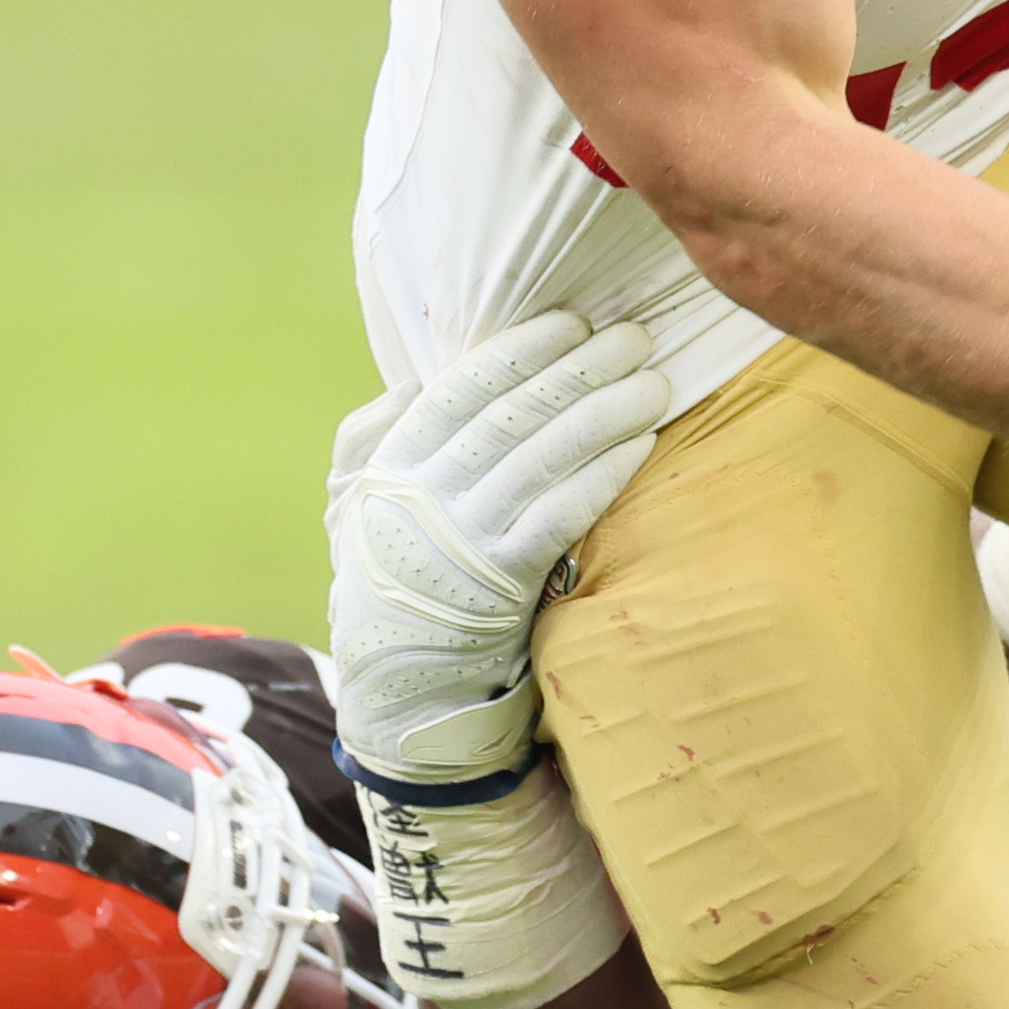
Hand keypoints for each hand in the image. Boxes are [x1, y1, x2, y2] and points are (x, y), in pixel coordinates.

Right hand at [326, 312, 668, 783]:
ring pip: (544, 458)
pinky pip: (561, 516)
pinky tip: (640, 445)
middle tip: (635, 336)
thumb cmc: (387, 579)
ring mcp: (465, 539)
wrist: (399, 687)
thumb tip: (416, 377)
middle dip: (581, 369)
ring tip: (654, 382)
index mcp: (393, 465)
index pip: (460, 389)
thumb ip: (373, 436)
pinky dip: (602, 475)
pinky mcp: (504, 583)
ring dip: (606, 413)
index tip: (571, 320)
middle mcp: (425, 495)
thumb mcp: (354, 504)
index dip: (519, 350)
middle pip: (514, 414)